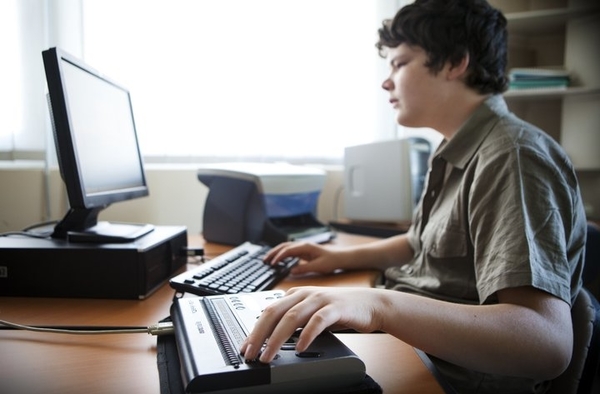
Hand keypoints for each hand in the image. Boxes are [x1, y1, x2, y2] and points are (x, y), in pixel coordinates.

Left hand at [240, 286, 384, 362]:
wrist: (371, 304)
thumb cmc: (340, 310)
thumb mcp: (311, 312)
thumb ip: (294, 320)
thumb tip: (271, 337)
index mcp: (296, 295)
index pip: (268, 311)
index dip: (254, 329)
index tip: (245, 347)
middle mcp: (305, 294)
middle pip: (274, 312)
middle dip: (259, 334)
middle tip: (250, 353)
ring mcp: (320, 299)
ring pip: (292, 317)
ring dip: (277, 338)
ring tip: (268, 355)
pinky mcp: (336, 307)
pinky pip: (318, 321)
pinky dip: (306, 335)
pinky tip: (300, 347)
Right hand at [264, 241, 345, 274]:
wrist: (340, 257)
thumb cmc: (332, 261)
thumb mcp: (318, 266)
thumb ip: (304, 268)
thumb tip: (292, 271)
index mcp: (306, 247)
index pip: (288, 250)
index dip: (279, 256)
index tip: (272, 263)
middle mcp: (303, 245)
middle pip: (284, 246)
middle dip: (273, 252)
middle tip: (264, 260)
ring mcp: (303, 248)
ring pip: (286, 248)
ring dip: (276, 253)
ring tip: (268, 260)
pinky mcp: (304, 252)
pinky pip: (290, 251)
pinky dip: (282, 255)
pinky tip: (278, 260)